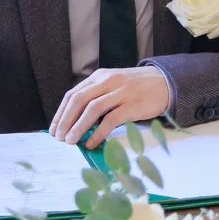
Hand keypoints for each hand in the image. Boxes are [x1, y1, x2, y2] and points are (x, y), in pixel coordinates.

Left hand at [49, 66, 171, 147]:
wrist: (165, 82)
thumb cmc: (136, 88)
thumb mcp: (113, 85)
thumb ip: (96, 96)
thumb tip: (74, 121)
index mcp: (100, 76)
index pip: (73, 94)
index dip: (61, 113)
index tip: (53, 129)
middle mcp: (108, 81)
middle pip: (79, 100)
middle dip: (65, 120)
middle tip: (59, 138)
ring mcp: (121, 92)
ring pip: (92, 109)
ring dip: (78, 127)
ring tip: (71, 141)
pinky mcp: (132, 105)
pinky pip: (110, 120)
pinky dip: (98, 133)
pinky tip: (91, 143)